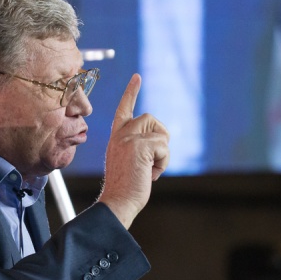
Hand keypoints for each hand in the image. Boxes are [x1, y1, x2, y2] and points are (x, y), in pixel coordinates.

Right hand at [97, 74, 169, 228]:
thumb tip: (159, 142)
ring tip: (150, 170)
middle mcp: (120, 135)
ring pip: (160, 132)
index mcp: (116, 138)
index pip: (124, 110)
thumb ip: (139, 148)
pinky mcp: (139, 146)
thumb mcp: (130, 163)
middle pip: (149, 118)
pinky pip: (164, 147)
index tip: (136, 77)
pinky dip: (164, 162)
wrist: (117, 203)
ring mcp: (128, 139)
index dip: (131, 93)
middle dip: (160, 136)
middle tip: (154, 160)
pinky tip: (152, 174)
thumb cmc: (125, 189)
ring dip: (162, 152)